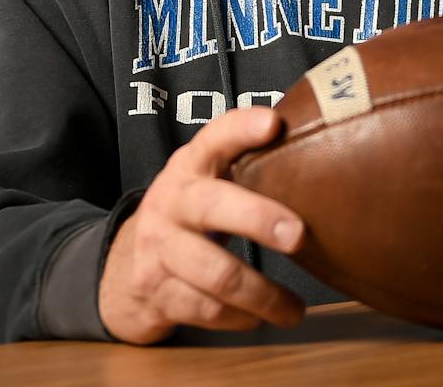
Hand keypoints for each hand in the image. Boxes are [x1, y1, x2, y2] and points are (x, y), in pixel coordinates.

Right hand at [98, 105, 306, 343]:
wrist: (121, 268)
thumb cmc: (187, 219)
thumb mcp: (204, 184)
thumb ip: (245, 168)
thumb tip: (320, 148)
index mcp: (188, 168)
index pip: (213, 139)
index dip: (241, 129)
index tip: (273, 124)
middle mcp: (170, 203)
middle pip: (212, 206)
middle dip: (257, 218)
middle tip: (298, 235)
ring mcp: (159, 249)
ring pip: (216, 273)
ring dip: (263, 295)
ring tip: (294, 309)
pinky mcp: (156, 292)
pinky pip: (207, 309)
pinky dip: (240, 317)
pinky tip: (259, 317)